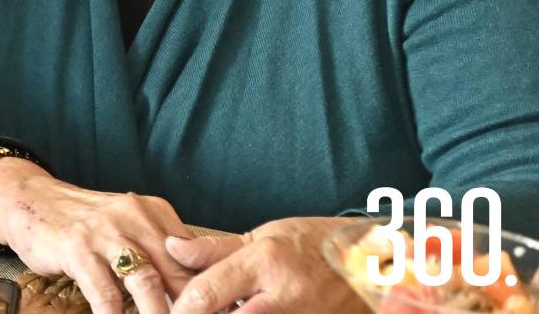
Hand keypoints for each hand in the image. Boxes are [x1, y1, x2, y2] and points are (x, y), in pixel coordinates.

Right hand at [0, 156, 193, 313]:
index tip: (220, 313)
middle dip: (190, 309)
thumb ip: (159, 251)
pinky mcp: (76, 248)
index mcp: (155, 213)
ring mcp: (104, 232)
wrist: (30, 199)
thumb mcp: (128, 225)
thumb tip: (198, 290)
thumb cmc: (86, 223)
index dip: (209, 293)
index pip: (195, 259)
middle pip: (177, 273)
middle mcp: (134, 218)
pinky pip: (104, 292)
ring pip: (146, 282)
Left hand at [168, 218, 361, 313]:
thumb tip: (172, 248)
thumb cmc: (314, 244)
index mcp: (266, 262)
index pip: (208, 293)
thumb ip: (215, 250)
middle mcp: (285, 296)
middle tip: (186, 313)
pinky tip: (251, 312)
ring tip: (225, 308)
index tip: (168, 311)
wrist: (375, 262)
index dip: (180, 308)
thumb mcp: (264, 237)